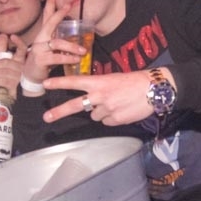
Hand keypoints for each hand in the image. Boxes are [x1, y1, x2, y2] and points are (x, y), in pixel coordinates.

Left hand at [0, 33, 23, 98]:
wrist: (10, 95)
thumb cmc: (7, 75)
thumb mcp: (4, 61)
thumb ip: (3, 48)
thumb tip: (3, 34)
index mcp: (20, 61)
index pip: (22, 49)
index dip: (18, 42)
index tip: (11, 36)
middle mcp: (20, 68)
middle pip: (3, 62)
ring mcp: (18, 77)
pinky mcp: (13, 86)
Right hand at [20, 0, 81, 82]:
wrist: (31, 76)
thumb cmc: (44, 60)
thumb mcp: (52, 47)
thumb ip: (61, 40)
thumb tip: (76, 34)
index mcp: (44, 33)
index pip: (46, 14)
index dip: (50, 2)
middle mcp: (40, 38)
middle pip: (49, 22)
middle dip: (58, 13)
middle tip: (68, 5)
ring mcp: (39, 48)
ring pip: (57, 43)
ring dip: (72, 46)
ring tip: (83, 50)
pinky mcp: (40, 59)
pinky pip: (56, 58)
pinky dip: (68, 58)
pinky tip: (76, 59)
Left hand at [42, 69, 161, 125]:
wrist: (154, 89)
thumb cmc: (135, 81)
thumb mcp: (114, 79)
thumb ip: (100, 88)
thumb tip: (91, 102)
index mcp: (99, 82)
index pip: (75, 82)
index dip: (60, 83)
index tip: (46, 84)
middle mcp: (100, 96)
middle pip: (75, 105)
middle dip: (59, 112)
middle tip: (46, 117)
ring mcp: (107, 109)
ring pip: (95, 115)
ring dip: (101, 112)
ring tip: (116, 104)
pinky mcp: (116, 120)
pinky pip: (107, 122)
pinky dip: (112, 118)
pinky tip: (122, 110)